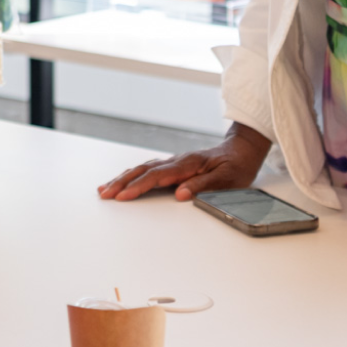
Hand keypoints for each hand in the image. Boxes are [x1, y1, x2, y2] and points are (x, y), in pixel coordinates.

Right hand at [98, 124, 270, 201]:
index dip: (138, 187)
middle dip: (121, 182)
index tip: (122, 196)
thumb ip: (204, 186)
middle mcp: (177, 161)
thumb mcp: (228, 180)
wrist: (242, 150)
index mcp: (188, 164)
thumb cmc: (236, 166)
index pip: (156, 176)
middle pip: (143, 170)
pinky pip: (148, 169)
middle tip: (104, 194)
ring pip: (142, 168)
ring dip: (122, 178)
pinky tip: (123, 180)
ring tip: (105, 188)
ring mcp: (173, 162)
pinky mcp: (173, 165)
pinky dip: (132, 175)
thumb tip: (181, 194)